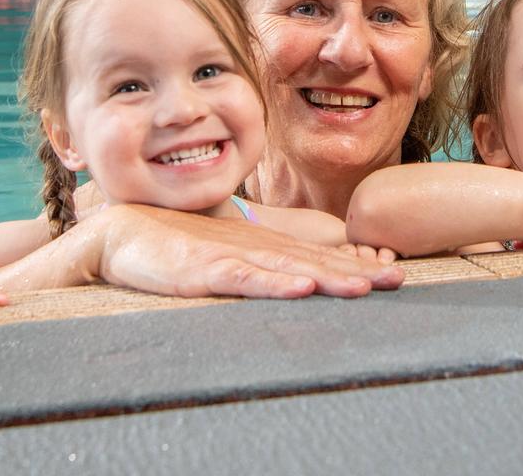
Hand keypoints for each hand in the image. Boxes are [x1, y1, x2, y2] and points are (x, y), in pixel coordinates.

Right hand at [97, 205, 404, 298]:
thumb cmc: (174, 247)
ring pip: (288, 269)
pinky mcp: (205, 270)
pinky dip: (272, 284)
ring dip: (327, 278)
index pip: (318, 258)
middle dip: (357, 271)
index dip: (355, 265)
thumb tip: (288, 281)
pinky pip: (244, 279)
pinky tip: (299, 288)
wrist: (123, 234)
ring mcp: (232, 258)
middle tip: (398, 280)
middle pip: (315, 262)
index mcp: (262, 248)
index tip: (391, 274)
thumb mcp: (224, 259)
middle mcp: (255, 249)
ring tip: (364, 287)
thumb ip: (255, 268)